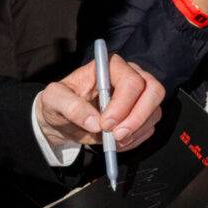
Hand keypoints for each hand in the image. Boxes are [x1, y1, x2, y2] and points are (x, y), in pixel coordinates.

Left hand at [35, 54, 163, 151]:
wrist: (63, 119)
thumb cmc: (59, 102)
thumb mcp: (53, 99)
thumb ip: (69, 106)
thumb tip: (93, 121)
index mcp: (110, 65)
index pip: (131, 80)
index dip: (122, 104)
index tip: (105, 124)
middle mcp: (130, 76)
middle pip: (153, 92)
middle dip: (137, 118)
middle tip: (116, 136)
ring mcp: (139, 95)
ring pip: (154, 112)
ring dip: (135, 131)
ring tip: (112, 141)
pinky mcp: (141, 114)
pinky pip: (149, 127)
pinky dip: (135, 139)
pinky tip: (116, 143)